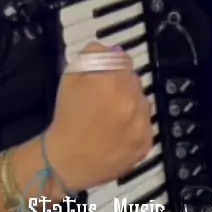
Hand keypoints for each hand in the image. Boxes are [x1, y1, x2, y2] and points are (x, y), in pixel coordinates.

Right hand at [46, 42, 152, 193]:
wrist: (66, 160)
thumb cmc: (66, 117)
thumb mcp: (69, 77)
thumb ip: (92, 56)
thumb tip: (110, 50)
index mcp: (113, 81)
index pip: (123, 60)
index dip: (112, 66)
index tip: (102, 76)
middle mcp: (132, 100)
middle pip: (133, 81)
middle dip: (120, 85)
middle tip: (102, 99)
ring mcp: (142, 123)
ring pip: (142, 102)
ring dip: (130, 104)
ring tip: (110, 117)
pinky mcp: (146, 143)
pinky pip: (145, 124)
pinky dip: (134, 125)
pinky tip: (116, 132)